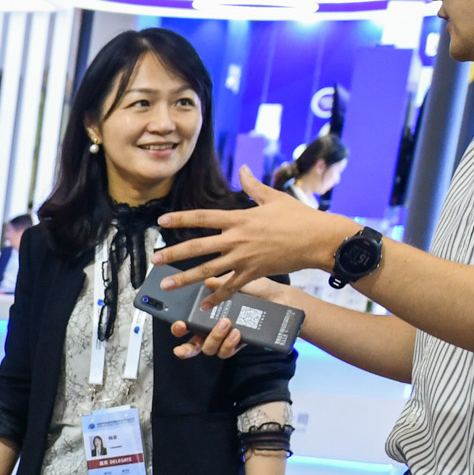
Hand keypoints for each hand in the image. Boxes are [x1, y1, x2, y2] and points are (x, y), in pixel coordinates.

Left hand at [156, 169, 354, 297]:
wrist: (319, 239)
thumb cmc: (300, 217)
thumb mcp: (275, 197)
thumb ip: (253, 186)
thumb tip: (242, 169)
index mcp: (240, 218)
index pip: (203, 217)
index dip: (181, 218)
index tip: (162, 221)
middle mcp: (238, 239)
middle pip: (199, 247)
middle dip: (174, 254)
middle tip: (155, 260)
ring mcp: (245, 258)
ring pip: (209, 270)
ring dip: (186, 279)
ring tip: (168, 285)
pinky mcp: (254, 273)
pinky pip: (231, 287)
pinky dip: (217, 297)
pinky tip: (203, 305)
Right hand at [173, 279, 303, 360]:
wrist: (282, 300)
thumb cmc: (258, 289)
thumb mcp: (239, 280)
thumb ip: (222, 282)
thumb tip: (208, 281)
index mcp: (208, 312)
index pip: (187, 323)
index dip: (179, 328)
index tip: (179, 325)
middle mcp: (213, 328)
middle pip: (192, 345)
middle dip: (185, 348)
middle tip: (187, 344)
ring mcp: (225, 338)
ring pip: (209, 349)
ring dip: (214, 338)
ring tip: (226, 324)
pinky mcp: (238, 344)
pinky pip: (226, 352)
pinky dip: (229, 344)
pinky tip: (236, 332)